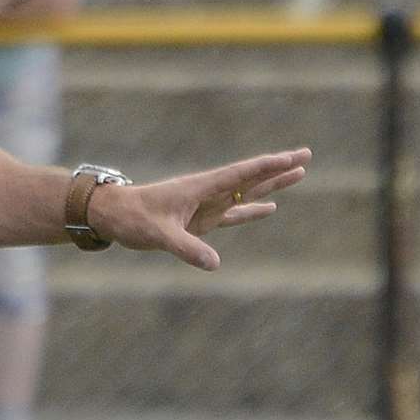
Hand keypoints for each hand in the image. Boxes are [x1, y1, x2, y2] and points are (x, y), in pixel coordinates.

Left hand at [89, 148, 311, 271]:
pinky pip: (234, 214)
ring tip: (299, 175)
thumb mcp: (158, 234)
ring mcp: (207, 205)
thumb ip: (186, 247)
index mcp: (200, 187)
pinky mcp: (201, 219)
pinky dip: (252, 211)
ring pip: (247, 193)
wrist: (113, 215)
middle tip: (306, 155)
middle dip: (279, 168)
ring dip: (272, 184)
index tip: (293, 157)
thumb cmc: (132, 218)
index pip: (241, 174)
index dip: (268, 166)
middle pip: (251, 177)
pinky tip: (271, 206)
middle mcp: (208, 192)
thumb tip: (214, 264)